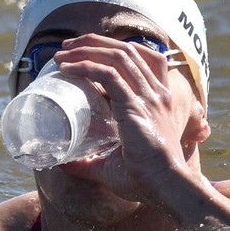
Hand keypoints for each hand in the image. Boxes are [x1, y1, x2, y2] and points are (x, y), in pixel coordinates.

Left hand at [49, 35, 195, 205]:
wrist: (167, 187)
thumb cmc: (146, 180)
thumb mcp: (114, 164)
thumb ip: (91, 162)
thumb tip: (66, 164)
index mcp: (159, 101)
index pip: (145, 58)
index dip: (117, 48)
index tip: (88, 51)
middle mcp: (157, 93)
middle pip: (127, 50)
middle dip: (95, 42)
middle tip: (67, 47)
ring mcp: (149, 97)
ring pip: (117, 56)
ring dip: (86, 49)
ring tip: (62, 54)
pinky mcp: (135, 106)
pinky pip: (109, 74)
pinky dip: (86, 66)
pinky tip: (68, 69)